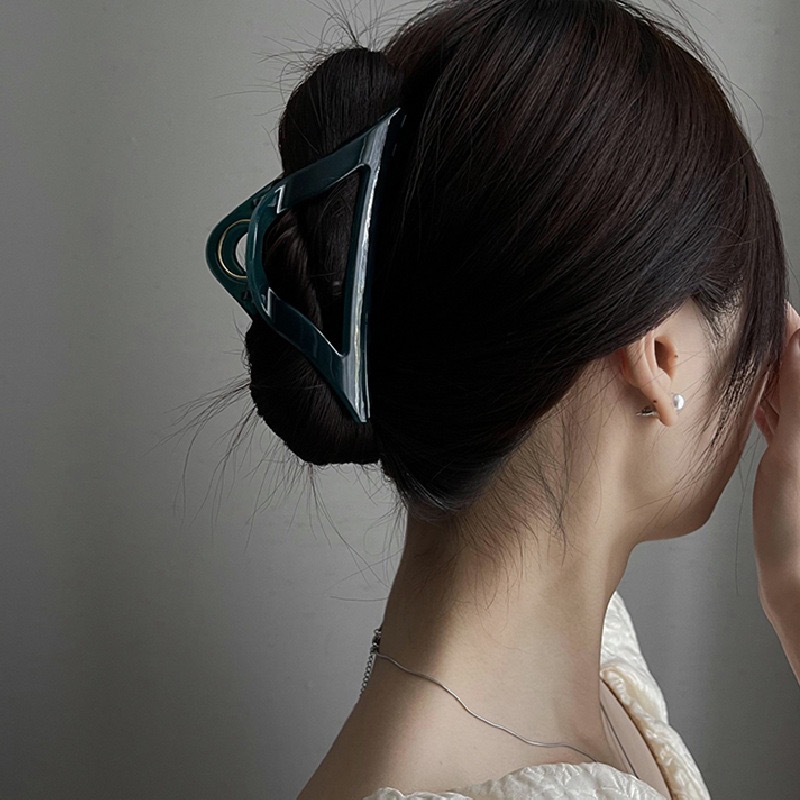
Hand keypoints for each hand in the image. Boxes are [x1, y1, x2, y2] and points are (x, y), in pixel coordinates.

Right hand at [753, 301, 799, 619]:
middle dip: (776, 347)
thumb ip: (795, 399)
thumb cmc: (795, 531)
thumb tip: (798, 344)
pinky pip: (779, 418)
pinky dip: (764, 402)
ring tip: (741, 352)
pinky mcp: (792, 460)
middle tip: (744, 324)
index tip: (765, 307)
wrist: (797, 582)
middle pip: (797, 374)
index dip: (789, 329)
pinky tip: (750, 396)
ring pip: (787, 394)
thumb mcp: (791, 457)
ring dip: (767, 373)